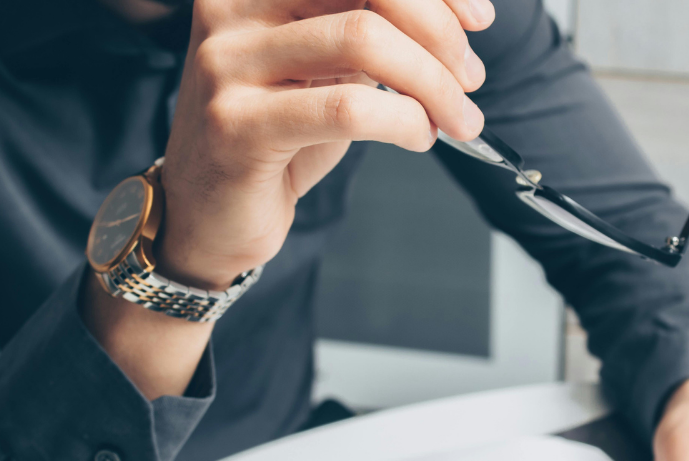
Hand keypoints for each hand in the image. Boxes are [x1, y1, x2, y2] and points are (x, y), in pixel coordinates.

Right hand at [157, 0, 494, 288]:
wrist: (211, 213)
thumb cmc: (277, 137)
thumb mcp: (327, 68)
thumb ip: (371, 31)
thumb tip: (457, 20)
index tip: (478, 18)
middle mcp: (234, 6)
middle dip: (441, 33)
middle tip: (470, 79)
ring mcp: (228, 62)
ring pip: (364, 39)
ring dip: (434, 84)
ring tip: (456, 119)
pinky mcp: (237, 124)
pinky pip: (347, 107)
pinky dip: (404, 119)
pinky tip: (417, 135)